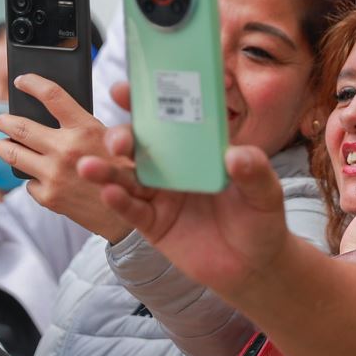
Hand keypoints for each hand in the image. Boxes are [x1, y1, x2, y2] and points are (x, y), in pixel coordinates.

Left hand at [0, 76, 131, 242]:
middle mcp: (67, 149)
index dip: (32, 83)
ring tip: (5, 144)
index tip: (21, 81)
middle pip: (18, 126)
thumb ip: (85, 123)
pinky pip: (26, 181)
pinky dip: (31, 177)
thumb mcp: (113, 140)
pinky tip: (40, 177)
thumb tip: (53, 107)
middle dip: (4, 120)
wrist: (130, 214)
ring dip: (4, 146)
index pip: (52, 96)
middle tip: (2, 120)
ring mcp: (54, 174)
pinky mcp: (48, 197)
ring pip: (11, 153)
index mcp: (86, 129)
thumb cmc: (124, 173)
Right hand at [78, 84, 293, 296]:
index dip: (148, 102)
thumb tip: (236, 155)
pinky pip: (132, 211)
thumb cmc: (261, 221)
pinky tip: (108, 194)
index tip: (128, 89)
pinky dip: (118, 202)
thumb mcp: (267, 193)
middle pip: (141, 146)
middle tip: (117, 140)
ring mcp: (162, 196)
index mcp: (199, 149)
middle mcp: (175, 167)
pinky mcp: (155, 225)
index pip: (172, 119)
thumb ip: (255, 171)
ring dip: (106, 170)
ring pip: (127, 178)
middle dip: (123, 137)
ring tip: (88, 166)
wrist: (254, 267)